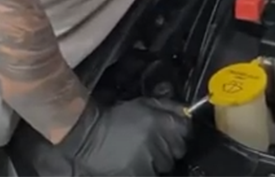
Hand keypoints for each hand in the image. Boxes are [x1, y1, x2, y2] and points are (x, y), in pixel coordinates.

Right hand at [58, 98, 191, 175]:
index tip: (172, 133)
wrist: (87, 138)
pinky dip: (146, 170)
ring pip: (166, 164)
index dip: (180, 130)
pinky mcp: (141, 174)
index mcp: (163, 122)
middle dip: (169, 147)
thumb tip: (185, 111)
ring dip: (157, 160)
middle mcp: (161, 141)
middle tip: (152, 144)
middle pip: (179, 149)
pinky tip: (133, 163)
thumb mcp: (142, 105)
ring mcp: (151, 160)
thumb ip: (166, 107)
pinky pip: (153, 174)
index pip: (186, 129)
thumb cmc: (114, 119)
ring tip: (139, 154)